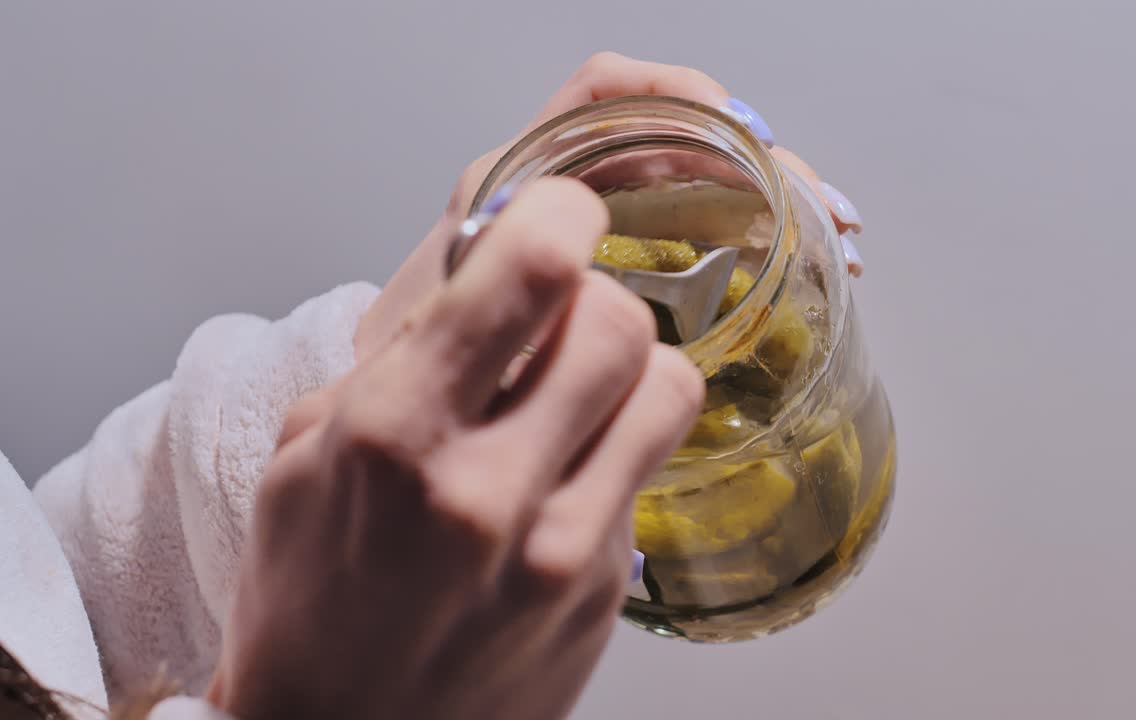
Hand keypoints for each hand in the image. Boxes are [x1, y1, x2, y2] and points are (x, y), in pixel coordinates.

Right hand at [208, 178, 704, 719]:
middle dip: (590, 296)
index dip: (559, 214)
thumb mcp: (304, 455)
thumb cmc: (309, 600)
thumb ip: (402, 355)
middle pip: (620, 321)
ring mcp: (561, 550)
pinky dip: (618, 445)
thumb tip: (488, 272)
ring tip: (576, 389)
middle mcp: (488, 491)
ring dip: (628, 368)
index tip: (555, 213)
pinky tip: (566, 471)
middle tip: (554, 315)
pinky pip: (647, 469)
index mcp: (392, 436)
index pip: (532, 272)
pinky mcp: (607, 590)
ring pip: (668, 388)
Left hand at [355, 52, 866, 361]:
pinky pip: (706, 234)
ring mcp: (605, 231)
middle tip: (824, 212)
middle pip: (682, 135)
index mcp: (517, 180)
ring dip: (776, 200)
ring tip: (836, 241)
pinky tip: (798, 274)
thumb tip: (585, 294)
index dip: (678, 96)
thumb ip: (496, 302)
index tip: (741, 133)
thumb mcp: (443, 325)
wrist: (401, 414)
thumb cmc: (413, 365)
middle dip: (763, 161)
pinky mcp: (632, 271)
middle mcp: (566, 191)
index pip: (603, 95)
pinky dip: (759, 243)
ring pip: (706, 184)